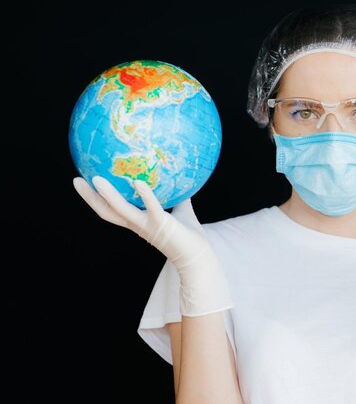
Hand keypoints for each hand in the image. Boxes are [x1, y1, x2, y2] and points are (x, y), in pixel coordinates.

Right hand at [73, 176, 233, 315]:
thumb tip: (179, 178)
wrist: (200, 256)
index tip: (84, 183)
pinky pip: (152, 208)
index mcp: (139, 222)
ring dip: (108, 195)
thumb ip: (177, 196)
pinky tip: (138, 182)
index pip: (112, 210)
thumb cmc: (190, 235)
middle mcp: (138, 225)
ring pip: (121, 210)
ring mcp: (148, 225)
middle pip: (107, 211)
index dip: (96, 199)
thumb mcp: (181, 211)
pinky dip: (145, 195)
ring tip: (96, 179)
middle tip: (75, 181)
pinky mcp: (162, 224)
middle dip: (89, 198)